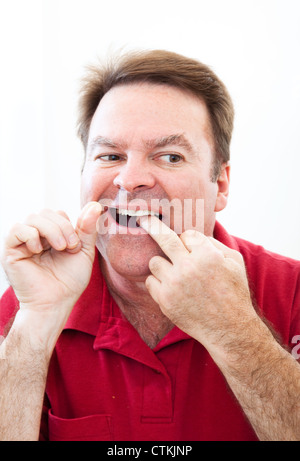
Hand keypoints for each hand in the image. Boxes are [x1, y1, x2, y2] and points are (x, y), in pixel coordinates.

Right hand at [1, 202, 102, 348]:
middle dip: (62, 226)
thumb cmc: (69, 281)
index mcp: (52, 235)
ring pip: (33, 217)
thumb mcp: (84, 251)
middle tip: (69, 247)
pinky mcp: (11, 250)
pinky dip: (30, 235)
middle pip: (46, 212)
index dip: (69, 225)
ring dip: (50, 230)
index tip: (76, 246)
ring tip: (58, 248)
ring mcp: (23, 242)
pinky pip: (16, 229)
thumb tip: (95, 205)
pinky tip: (38, 249)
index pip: (58, 214)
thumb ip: (88, 228)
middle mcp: (36, 236)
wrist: (55, 302)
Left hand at [138, 216, 256, 351]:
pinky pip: (151, 280)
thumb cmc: (234, 293)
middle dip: (151, 224)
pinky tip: (171, 288)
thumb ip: (214, 244)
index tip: (190, 247)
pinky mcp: (164, 299)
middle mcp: (189, 266)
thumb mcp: (235, 262)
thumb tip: (193, 233)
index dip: (189, 241)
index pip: (187, 234)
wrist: (229, 329)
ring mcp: (174, 283)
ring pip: (154, 261)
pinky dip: (159, 282)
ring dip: (163, 264)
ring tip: (175, 274)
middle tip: (142, 218)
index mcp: (208, 255)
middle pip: (163, 237)